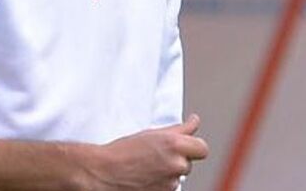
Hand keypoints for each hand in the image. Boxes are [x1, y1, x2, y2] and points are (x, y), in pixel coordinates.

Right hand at [86, 114, 208, 189]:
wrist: (104, 173)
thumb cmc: (123, 151)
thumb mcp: (151, 134)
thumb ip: (179, 129)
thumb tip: (194, 121)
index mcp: (174, 145)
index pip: (202, 148)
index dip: (194, 147)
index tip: (187, 146)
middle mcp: (176, 165)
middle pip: (188, 163)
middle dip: (177, 160)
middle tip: (156, 156)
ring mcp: (171, 183)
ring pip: (178, 177)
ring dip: (168, 173)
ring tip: (146, 167)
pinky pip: (169, 188)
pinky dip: (160, 184)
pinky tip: (145, 178)